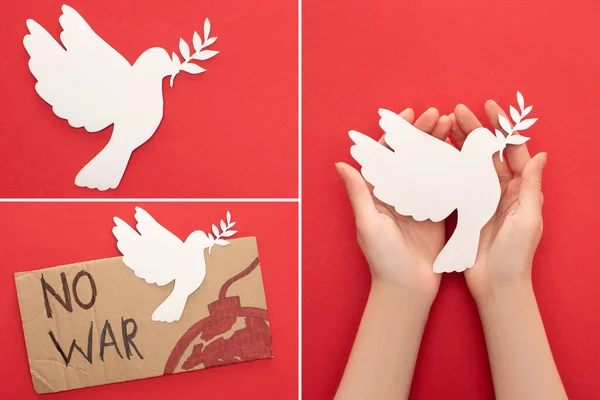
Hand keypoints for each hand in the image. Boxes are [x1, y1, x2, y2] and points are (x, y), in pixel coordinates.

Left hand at [337, 107, 450, 300]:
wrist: (408, 288)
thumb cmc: (383, 258)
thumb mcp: (368, 224)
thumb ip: (358, 193)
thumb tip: (341, 163)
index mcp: (378, 194)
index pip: (386, 155)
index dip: (396, 133)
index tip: (410, 114)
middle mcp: (397, 194)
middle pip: (410, 155)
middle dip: (422, 133)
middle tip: (437, 115)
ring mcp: (418, 201)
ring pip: (428, 165)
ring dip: (438, 145)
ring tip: (451, 126)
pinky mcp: (436, 212)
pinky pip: (444, 184)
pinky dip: (452, 167)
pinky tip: (462, 151)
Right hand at [450, 100, 546, 302]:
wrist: (497, 284)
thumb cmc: (516, 255)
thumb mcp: (528, 219)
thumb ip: (531, 187)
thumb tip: (541, 154)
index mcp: (520, 189)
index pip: (512, 150)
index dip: (501, 127)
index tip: (488, 106)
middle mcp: (502, 190)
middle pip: (487, 152)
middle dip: (474, 129)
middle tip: (457, 110)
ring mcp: (482, 199)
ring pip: (470, 163)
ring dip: (459, 144)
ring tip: (444, 124)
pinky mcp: (466, 210)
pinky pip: (457, 182)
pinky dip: (448, 166)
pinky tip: (436, 154)